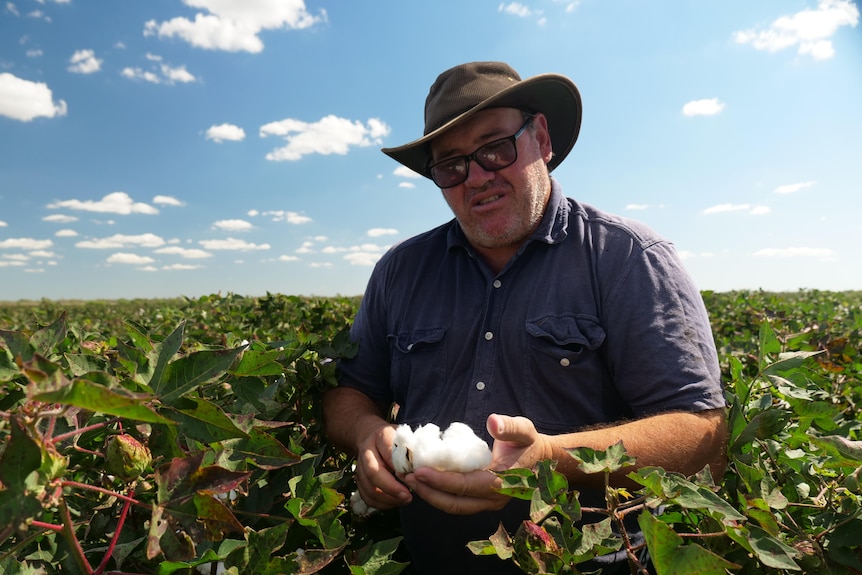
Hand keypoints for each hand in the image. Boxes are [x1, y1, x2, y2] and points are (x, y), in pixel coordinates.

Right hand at [354, 422, 412, 509]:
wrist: (370, 436)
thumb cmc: (395, 439)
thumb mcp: (406, 437)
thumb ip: (412, 450)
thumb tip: (421, 470)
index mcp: (381, 436)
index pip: (388, 452)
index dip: (401, 468)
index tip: (414, 477)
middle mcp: (366, 451)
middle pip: (373, 472)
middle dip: (391, 488)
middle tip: (408, 496)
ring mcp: (360, 467)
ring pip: (368, 488)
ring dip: (387, 499)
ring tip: (404, 500)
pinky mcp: (358, 480)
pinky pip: (366, 497)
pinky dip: (381, 504)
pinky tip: (394, 502)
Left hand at [402, 414, 550, 514]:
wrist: (540, 460)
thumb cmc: (528, 442)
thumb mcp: (524, 429)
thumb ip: (509, 426)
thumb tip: (492, 421)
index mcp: (503, 481)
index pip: (467, 486)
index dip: (442, 481)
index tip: (420, 471)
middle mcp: (494, 498)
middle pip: (456, 502)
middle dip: (430, 492)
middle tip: (408, 477)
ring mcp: (488, 503)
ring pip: (455, 506)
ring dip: (432, 496)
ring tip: (411, 481)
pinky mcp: (482, 501)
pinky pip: (458, 503)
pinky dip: (439, 495)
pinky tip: (425, 482)